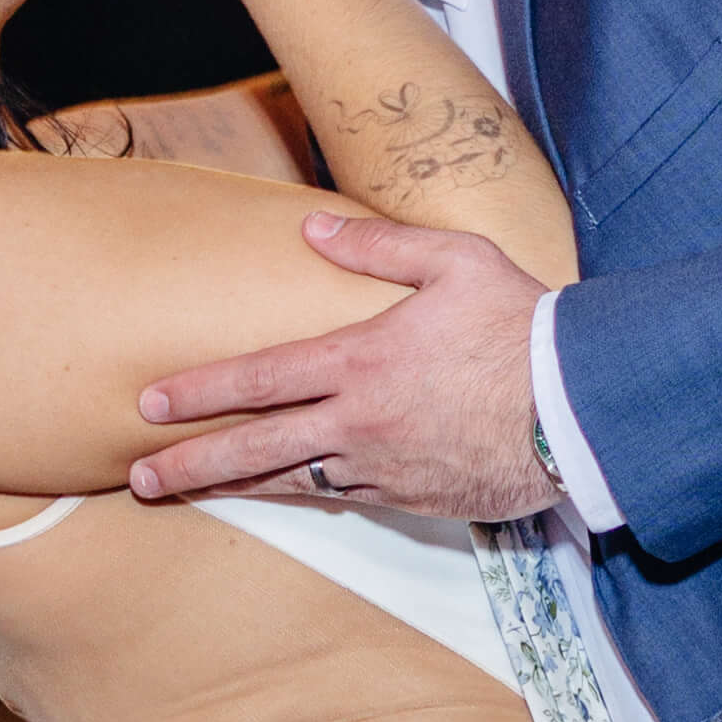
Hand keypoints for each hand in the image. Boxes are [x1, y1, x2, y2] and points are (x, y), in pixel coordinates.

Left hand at [123, 207, 554, 521]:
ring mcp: (383, 466)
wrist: (581, 409)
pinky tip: (277, 492)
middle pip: (256, 447)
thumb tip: (315, 225)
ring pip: (291, 480)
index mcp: (362, 359)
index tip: (151, 405)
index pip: (259, 378)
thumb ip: (378, 245)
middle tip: (140, 478)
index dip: (199, 392)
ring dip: (236, 486)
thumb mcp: (455, 261)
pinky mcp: (412, 496)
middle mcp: (359, 421)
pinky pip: (342, 495)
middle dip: (191, 464)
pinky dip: (301, 493)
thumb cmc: (523, 327)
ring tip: (188, 493)